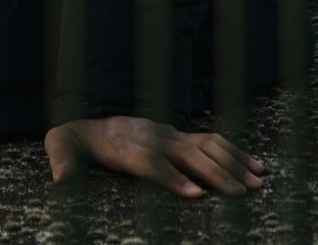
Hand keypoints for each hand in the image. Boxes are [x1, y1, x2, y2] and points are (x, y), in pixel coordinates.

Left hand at [44, 115, 264, 197]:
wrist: (89, 120)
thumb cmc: (77, 142)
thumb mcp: (61, 146)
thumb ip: (61, 160)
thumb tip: (61, 179)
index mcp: (126, 145)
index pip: (152, 163)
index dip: (173, 179)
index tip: (196, 196)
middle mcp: (152, 136)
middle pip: (186, 154)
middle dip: (214, 173)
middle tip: (240, 194)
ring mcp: (168, 133)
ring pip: (205, 145)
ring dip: (232, 162)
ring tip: (256, 182)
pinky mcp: (178, 135)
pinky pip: (210, 140)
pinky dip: (234, 151)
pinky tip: (255, 166)